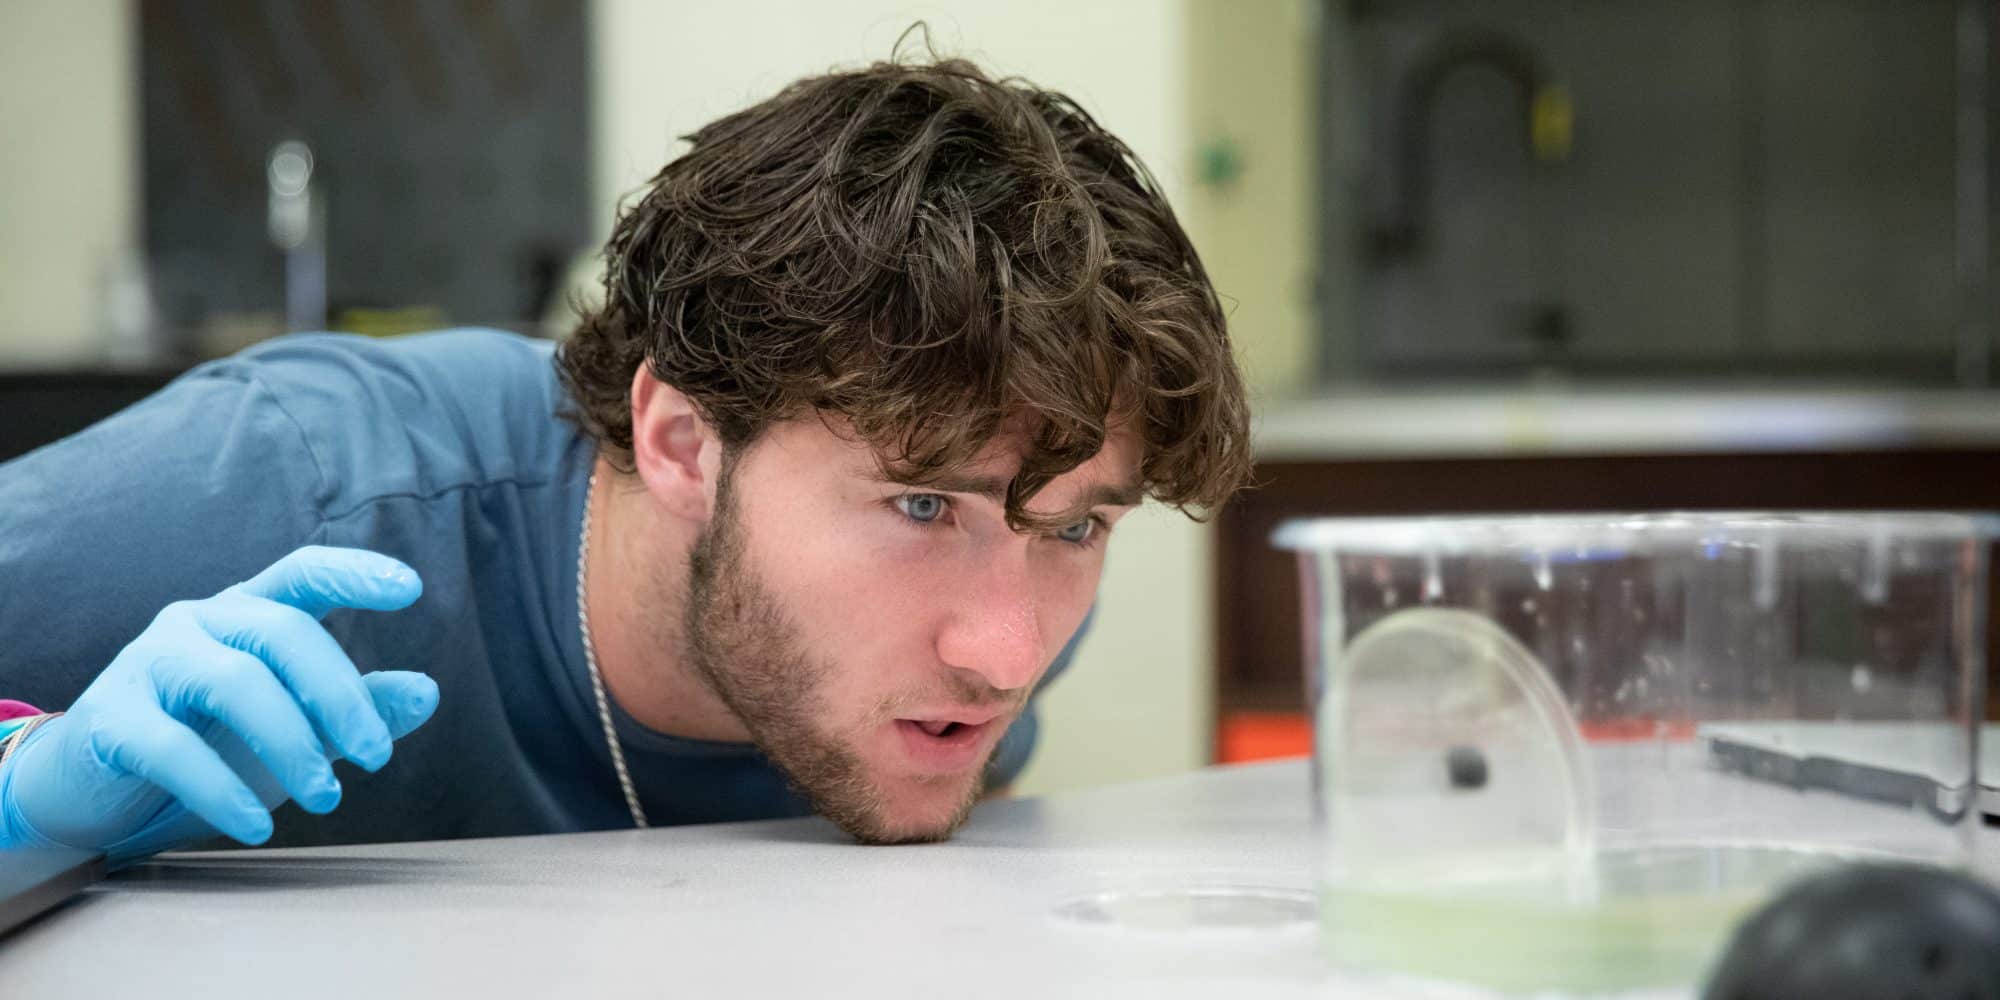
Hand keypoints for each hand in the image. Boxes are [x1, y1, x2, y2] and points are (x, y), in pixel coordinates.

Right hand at [0, 546, 437, 863]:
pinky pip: (172, 748)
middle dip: (339, 696)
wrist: (99, 792)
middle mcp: (198, 622)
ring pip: (234, 683)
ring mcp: (149, 662)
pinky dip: (222, 789)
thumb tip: (428, 691)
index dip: (354, 573)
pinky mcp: (110, 718)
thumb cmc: (212, 745)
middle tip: (378, 757)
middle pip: (283, 633)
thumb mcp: (297, 725)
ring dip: (291, 744)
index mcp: (248, 613)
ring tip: (327, 798)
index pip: (304, 572)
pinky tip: (256, 826)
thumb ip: (358, 707)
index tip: (412, 589)